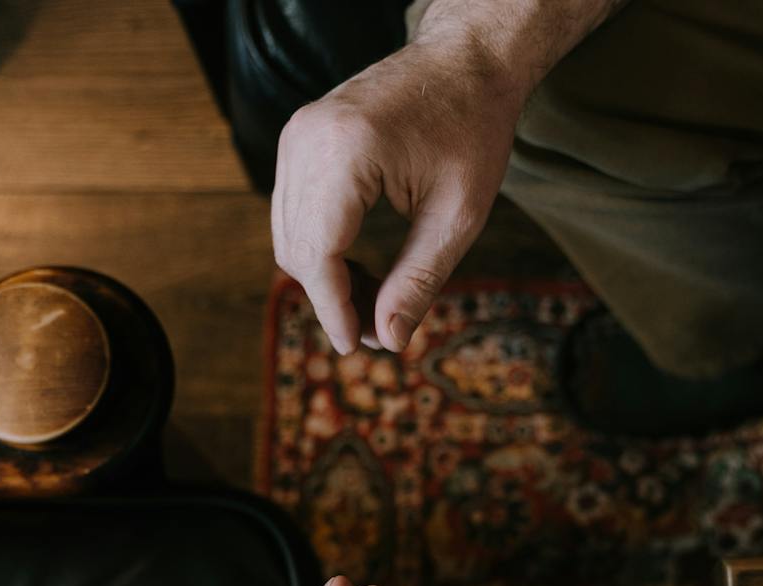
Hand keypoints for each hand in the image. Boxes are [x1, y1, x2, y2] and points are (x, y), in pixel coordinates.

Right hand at [270, 38, 524, 354]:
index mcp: (346, 151)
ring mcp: (297, 135)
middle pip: (296, 249)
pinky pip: (294, 212)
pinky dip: (322, 248)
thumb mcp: (458, 214)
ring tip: (377, 300)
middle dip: (331, 298)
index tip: (356, 349)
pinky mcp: (300, 139)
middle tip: (378, 331)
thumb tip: (388, 342)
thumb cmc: (473, 127)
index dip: (334, 310)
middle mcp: (308, 139)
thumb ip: (419, 280)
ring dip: (325, 277)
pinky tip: (362, 266)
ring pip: (289, 234)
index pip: (319, 253)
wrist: (464, 60)